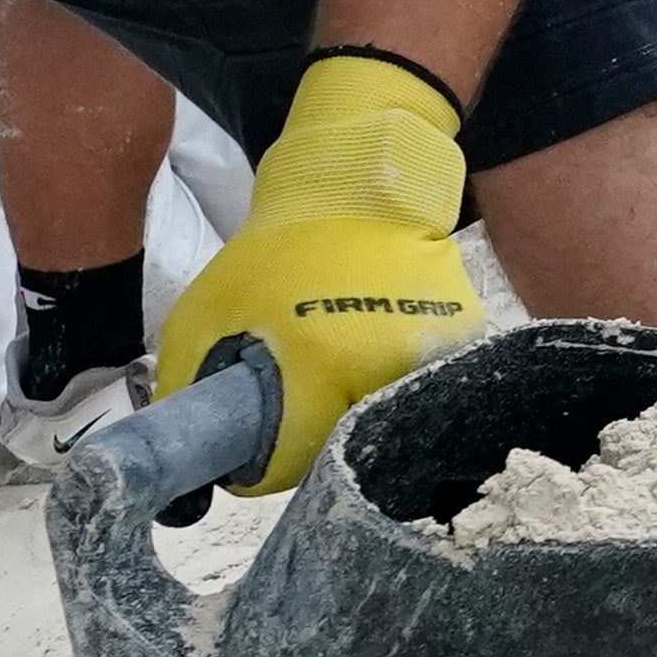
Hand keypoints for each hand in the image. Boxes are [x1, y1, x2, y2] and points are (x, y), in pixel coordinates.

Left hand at [159, 51, 475, 493]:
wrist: (354, 189)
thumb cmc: (271, 255)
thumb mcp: (201, 318)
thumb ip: (192, 393)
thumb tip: (199, 463)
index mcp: (322, 367)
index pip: (285, 467)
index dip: (259, 454)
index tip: (253, 429)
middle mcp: (389, 371)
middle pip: (339, 449)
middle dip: (310, 434)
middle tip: (292, 394)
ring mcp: (436, 356)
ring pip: (383, 427)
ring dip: (354, 412)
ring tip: (333, 368)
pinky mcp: (465, 341)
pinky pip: (417, 392)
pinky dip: (392, 385)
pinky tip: (371, 347)